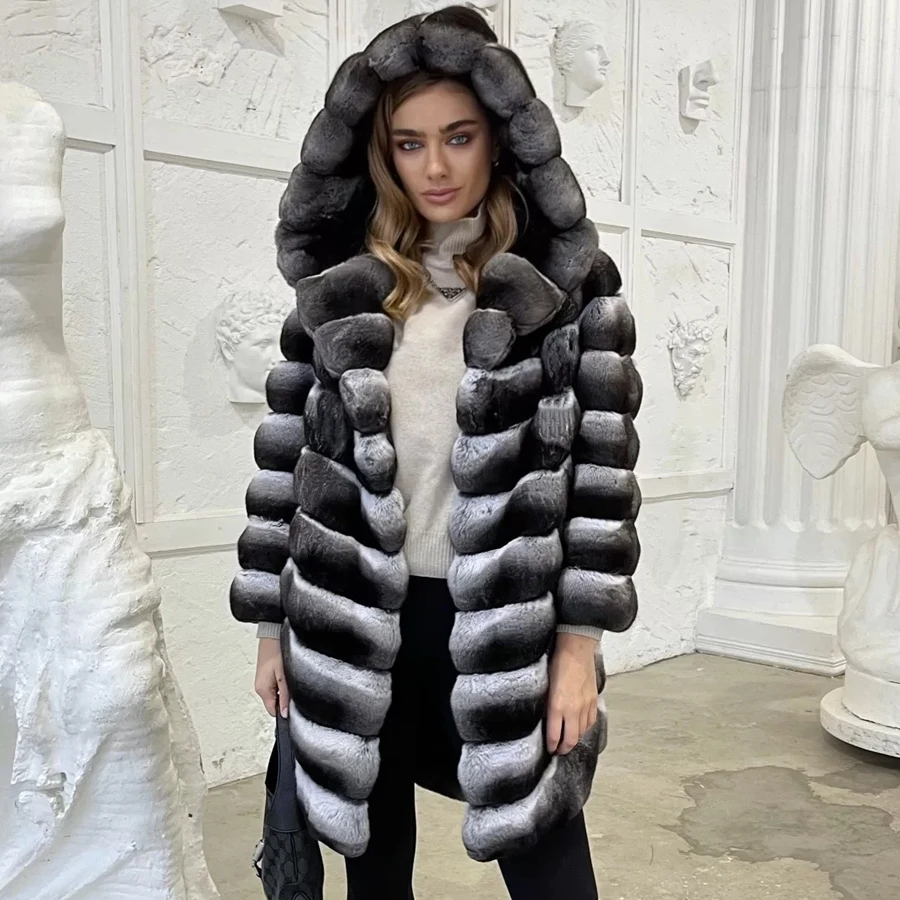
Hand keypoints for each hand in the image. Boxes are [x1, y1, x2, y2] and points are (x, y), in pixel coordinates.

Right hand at [256, 638, 288, 717]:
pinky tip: (285, 675)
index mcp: (263, 690)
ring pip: (275, 695)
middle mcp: (259, 688)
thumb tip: (286, 714)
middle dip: (285, 700)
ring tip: (289, 679)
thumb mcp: (284, 676)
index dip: (285, 711)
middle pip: (274, 704)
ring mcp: (261, 681)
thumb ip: (286, 696)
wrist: (272, 636)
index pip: (273, 712)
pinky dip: (281, 684)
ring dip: (283, 691)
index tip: (294, 705)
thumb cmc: (277, 652)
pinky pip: (274, 686)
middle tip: (293, 687)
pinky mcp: (265, 676)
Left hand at [546, 633, 598, 754]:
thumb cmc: (556, 663)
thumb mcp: (545, 685)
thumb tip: (544, 719)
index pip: (554, 735)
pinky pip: (590, 721)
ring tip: (568, 741)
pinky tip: (579, 728)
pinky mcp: (593, 700)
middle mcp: (572, 709)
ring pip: (581, 732)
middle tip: (558, 751)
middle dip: (563, 749)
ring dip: (574, 739)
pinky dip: (584, 728)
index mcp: (556, 706)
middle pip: (570, 740)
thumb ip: (546, 704)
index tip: (549, 750)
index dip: (551, 746)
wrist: (576, 649)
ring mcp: (585, 706)